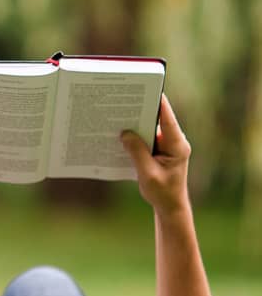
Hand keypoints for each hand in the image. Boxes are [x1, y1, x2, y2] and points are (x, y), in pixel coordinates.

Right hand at [120, 93, 190, 215]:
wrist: (169, 207)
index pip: (168, 119)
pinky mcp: (159, 149)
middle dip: (141, 111)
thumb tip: (124, 133)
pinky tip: (120, 133)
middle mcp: (174, 141)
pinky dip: (135, 136)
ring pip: (150, 128)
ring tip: (118, 115)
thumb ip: (137, 152)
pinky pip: (146, 137)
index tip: (147, 88)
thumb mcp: (148, 174)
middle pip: (157, 119)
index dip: (159, 102)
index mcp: (177, 145)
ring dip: (136, 123)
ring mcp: (167, 145)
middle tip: (124, 100)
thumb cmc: (162, 193)